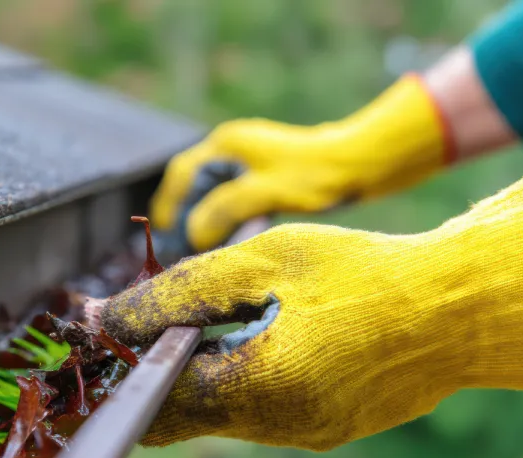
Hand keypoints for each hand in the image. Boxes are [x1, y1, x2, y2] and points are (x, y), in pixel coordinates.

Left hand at [106, 174, 522, 449]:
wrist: (468, 309)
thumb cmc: (367, 272)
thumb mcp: (264, 260)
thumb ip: (178, 294)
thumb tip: (104, 321)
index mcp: (257, 389)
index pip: (151, 403)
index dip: (113, 372)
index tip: (87, 340)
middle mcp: (277, 427)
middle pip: (181, 412)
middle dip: (148, 372)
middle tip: (128, 325)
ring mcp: (306, 434)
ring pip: (220, 410)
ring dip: (196, 370)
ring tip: (193, 320)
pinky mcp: (329, 428)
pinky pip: (261, 408)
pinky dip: (239, 376)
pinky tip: (254, 333)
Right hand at [151, 75, 450, 253]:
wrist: (359, 165)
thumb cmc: (314, 177)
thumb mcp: (265, 194)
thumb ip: (224, 210)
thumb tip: (191, 232)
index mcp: (227, 145)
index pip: (181, 174)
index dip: (168, 206)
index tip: (163, 236)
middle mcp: (233, 148)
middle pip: (192, 183)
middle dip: (181, 214)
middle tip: (176, 248)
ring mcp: (248, 160)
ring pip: (211, 191)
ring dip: (201, 218)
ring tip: (195, 248)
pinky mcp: (264, 174)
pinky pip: (230, 196)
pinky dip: (221, 217)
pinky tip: (225, 238)